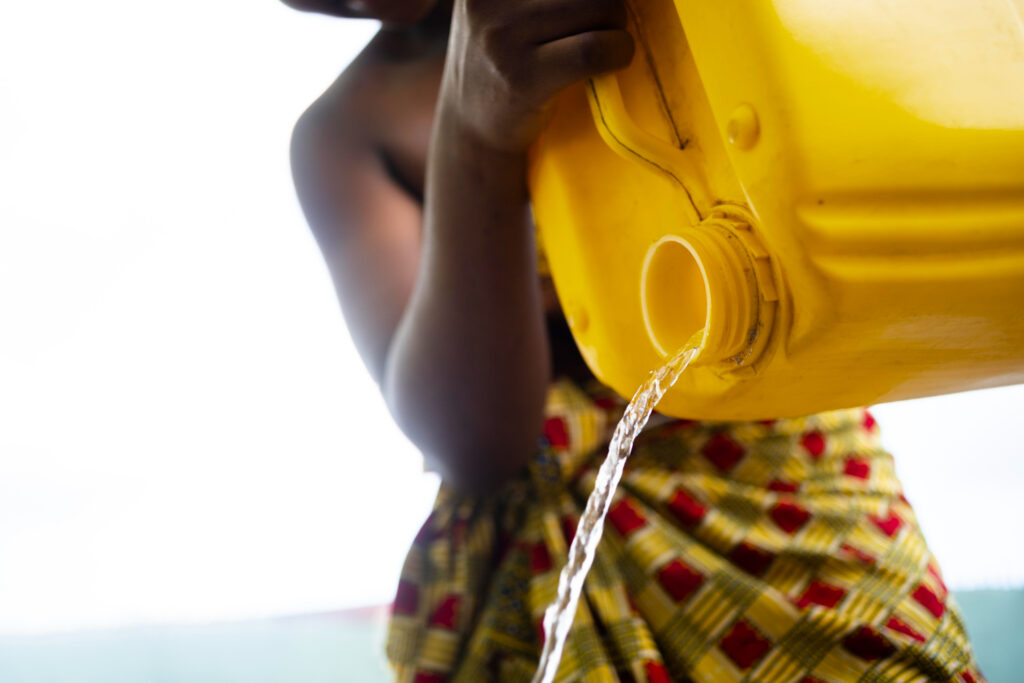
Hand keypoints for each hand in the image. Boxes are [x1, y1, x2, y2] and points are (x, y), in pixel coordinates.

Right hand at [441, 0, 633, 152]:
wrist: (470, 125)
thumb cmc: (504, 52)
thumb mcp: (503, 4)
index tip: (588, 9)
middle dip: (608, 0)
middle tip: (601, 21)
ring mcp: (501, 36)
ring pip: (599, 5)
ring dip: (616, 25)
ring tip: (602, 41)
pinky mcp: (523, 79)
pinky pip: (594, 50)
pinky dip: (618, 51)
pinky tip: (612, 59)